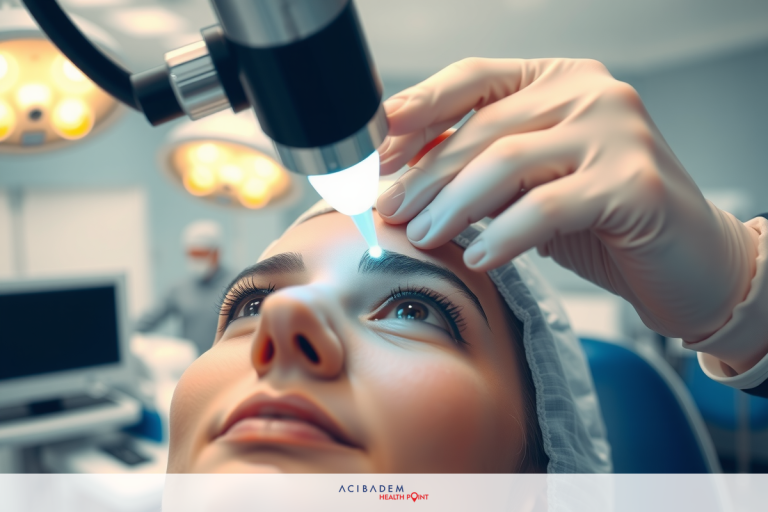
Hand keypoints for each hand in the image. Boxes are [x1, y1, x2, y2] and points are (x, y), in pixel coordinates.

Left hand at [375, 58, 758, 349]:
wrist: (689, 261)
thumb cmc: (601, 221)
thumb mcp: (530, 185)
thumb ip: (478, 169)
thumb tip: (399, 177)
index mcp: (560, 79)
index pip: (472, 78)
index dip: (416, 111)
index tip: (375, 151)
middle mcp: (590, 92)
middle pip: (481, 126)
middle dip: (425, 173)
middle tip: (389, 209)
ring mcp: (617, 132)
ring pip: (506, 162)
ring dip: (452, 205)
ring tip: (423, 236)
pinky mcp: (633, 182)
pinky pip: (545, 207)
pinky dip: (503, 234)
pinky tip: (478, 259)